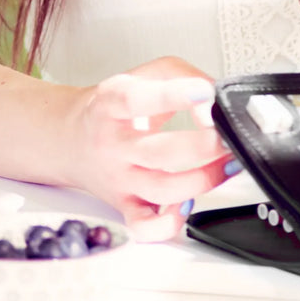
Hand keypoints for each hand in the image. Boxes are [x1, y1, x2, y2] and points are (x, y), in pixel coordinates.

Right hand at [68, 57, 237, 240]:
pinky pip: (145, 226)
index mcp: (112, 104)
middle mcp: (112, 144)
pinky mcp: (124, 205)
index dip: (174, 96)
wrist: (72, 138)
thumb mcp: (144, 74)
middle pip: (159, 152)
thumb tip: (213, 97)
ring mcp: (119, 178)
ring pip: (162, 190)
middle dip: (203, 146)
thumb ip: (182, 75)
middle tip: (226, 135)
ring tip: (227, 163)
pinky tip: (189, 204)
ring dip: (204, 179)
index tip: (205, 93)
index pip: (137, 100)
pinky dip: (170, 223)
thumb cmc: (114, 107)